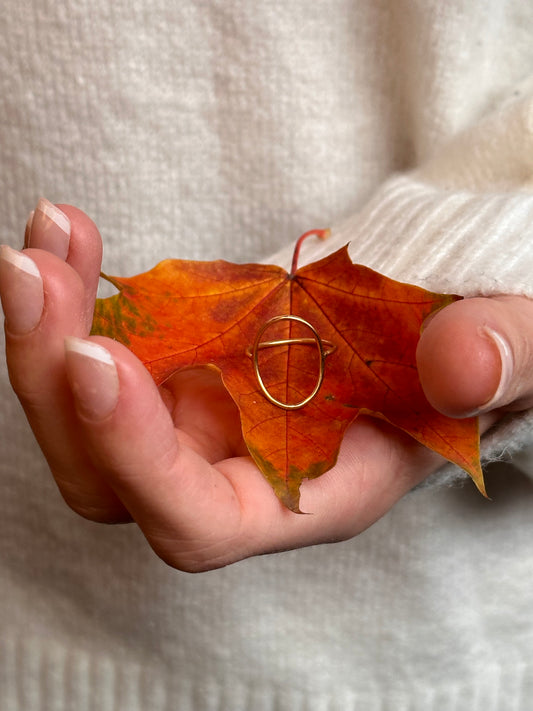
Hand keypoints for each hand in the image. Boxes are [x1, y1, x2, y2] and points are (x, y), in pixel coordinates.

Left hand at [1, 202, 530, 570]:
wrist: (439, 317)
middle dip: (52, 388)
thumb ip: (504, 358)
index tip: (100, 357)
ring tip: (44, 238)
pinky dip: (77, 290)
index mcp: (313, 493)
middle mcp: (237, 469)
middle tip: (33, 275)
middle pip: (106, 478)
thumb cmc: (477, 349)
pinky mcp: (184, 364)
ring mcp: (200, 416)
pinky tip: (68, 230)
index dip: (141, 460)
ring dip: (45, 327)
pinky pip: (104, 345)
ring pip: (85, 412)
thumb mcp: (511, 347)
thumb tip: (464, 363)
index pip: (201, 522)